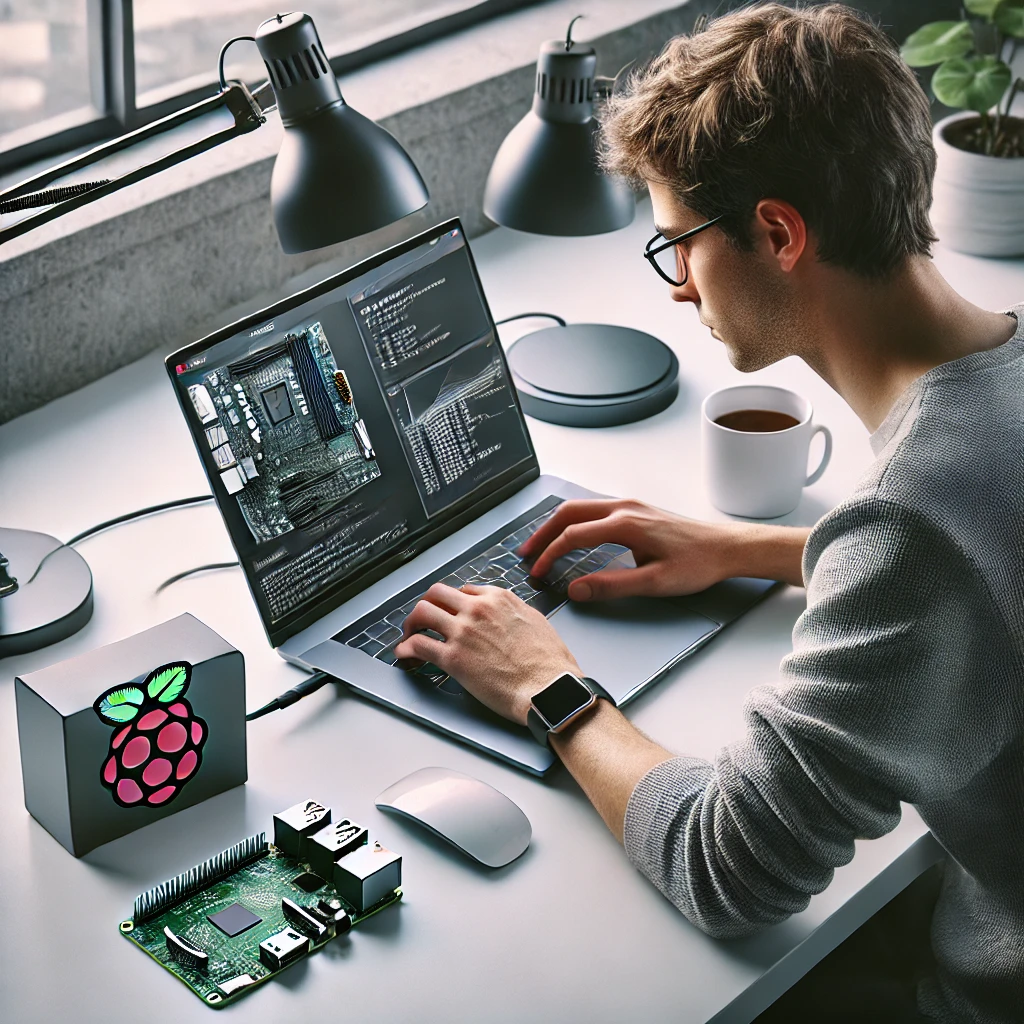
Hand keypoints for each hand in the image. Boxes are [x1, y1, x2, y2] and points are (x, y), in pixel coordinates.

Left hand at [392, 583, 579, 724]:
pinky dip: (405, 648)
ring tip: (409, 635)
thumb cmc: (549, 662)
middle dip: (426, 606)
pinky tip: (404, 653)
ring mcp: (463, 632)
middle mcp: (478, 609)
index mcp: (498, 599)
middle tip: (422, 620)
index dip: (451, 603)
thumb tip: (505, 615)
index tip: (447, 612)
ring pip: (422, 612)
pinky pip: (418, 645)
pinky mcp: (453, 658)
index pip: (463, 591)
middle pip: (436, 594)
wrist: (550, 688)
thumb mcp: (536, 621)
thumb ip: (514, 612)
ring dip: (411, 624)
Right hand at [520, 498, 740, 600]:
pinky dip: (574, 521)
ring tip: (541, 545)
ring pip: (580, 508)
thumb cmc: (697, 564)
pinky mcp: (636, 510)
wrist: (726, 548)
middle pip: (569, 513)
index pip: (573, 536)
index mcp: (624, 524)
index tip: (538, 573)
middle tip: (525, 554)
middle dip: (542, 533)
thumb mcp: (654, 583)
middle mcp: (623, 508)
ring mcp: (630, 505)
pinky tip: (572, 535)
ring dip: (557, 525)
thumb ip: (611, 585)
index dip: (550, 555)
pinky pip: (594, 509)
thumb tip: (575, 590)